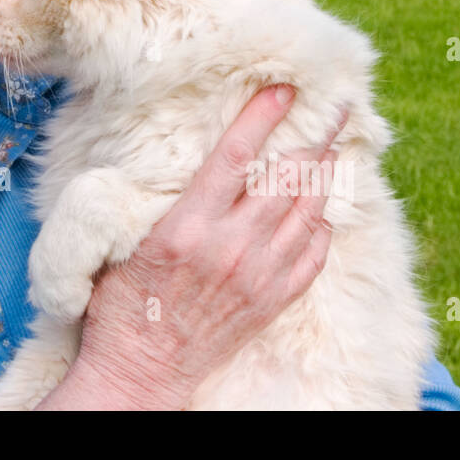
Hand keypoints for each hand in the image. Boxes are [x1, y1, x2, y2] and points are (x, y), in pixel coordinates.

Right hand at [61, 84, 345, 409]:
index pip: (236, 157)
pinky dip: (323, 225)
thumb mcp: (127, 240)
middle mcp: (230, 247)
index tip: (283, 90)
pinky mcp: (271, 301)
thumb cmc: (122, 302)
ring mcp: (257, 276)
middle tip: (337, 109)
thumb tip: (181, 157)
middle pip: (286, 179)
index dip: (263, 118)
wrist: (141, 370)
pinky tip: (323, 208)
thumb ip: (158, 200)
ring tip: (336, 148)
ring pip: (307, 212)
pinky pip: (313, 255)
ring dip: (324, 176)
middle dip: (316, 139)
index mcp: (187, 226)